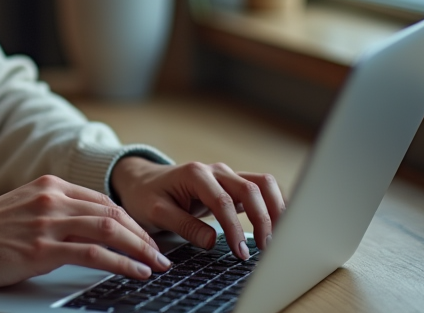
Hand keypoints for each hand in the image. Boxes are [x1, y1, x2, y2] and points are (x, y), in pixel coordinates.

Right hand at [0, 175, 173, 287]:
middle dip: (141, 234)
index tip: (144, 236)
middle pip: (112, 212)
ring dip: (139, 249)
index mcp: (49, 185)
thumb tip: (87, 228)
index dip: (129, 219)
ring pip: (109, 229)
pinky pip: (94, 254)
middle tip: (160, 252)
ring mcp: (48, 222)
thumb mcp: (24, 208)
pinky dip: (121, 263)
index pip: (102, 199)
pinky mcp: (43, 248)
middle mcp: (52, 198)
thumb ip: (54, 211)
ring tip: (156, 264)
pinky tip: (136, 272)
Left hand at [110, 157, 285, 260]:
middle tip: (266, 249)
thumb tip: (212, 242)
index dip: (235, 228)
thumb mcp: (156, 212)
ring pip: (263, 184)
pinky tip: (280, 224)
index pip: (223, 201)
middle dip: (263, 219)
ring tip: (279, 238)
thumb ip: (183, 225)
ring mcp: (227, 175)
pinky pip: (261, 189)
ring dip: (275, 209)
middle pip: (251, 188)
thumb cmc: (147, 196)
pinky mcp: (233, 185)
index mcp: (195, 174)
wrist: (143, 182)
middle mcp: (216, 171)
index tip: (240, 252)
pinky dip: (273, 204)